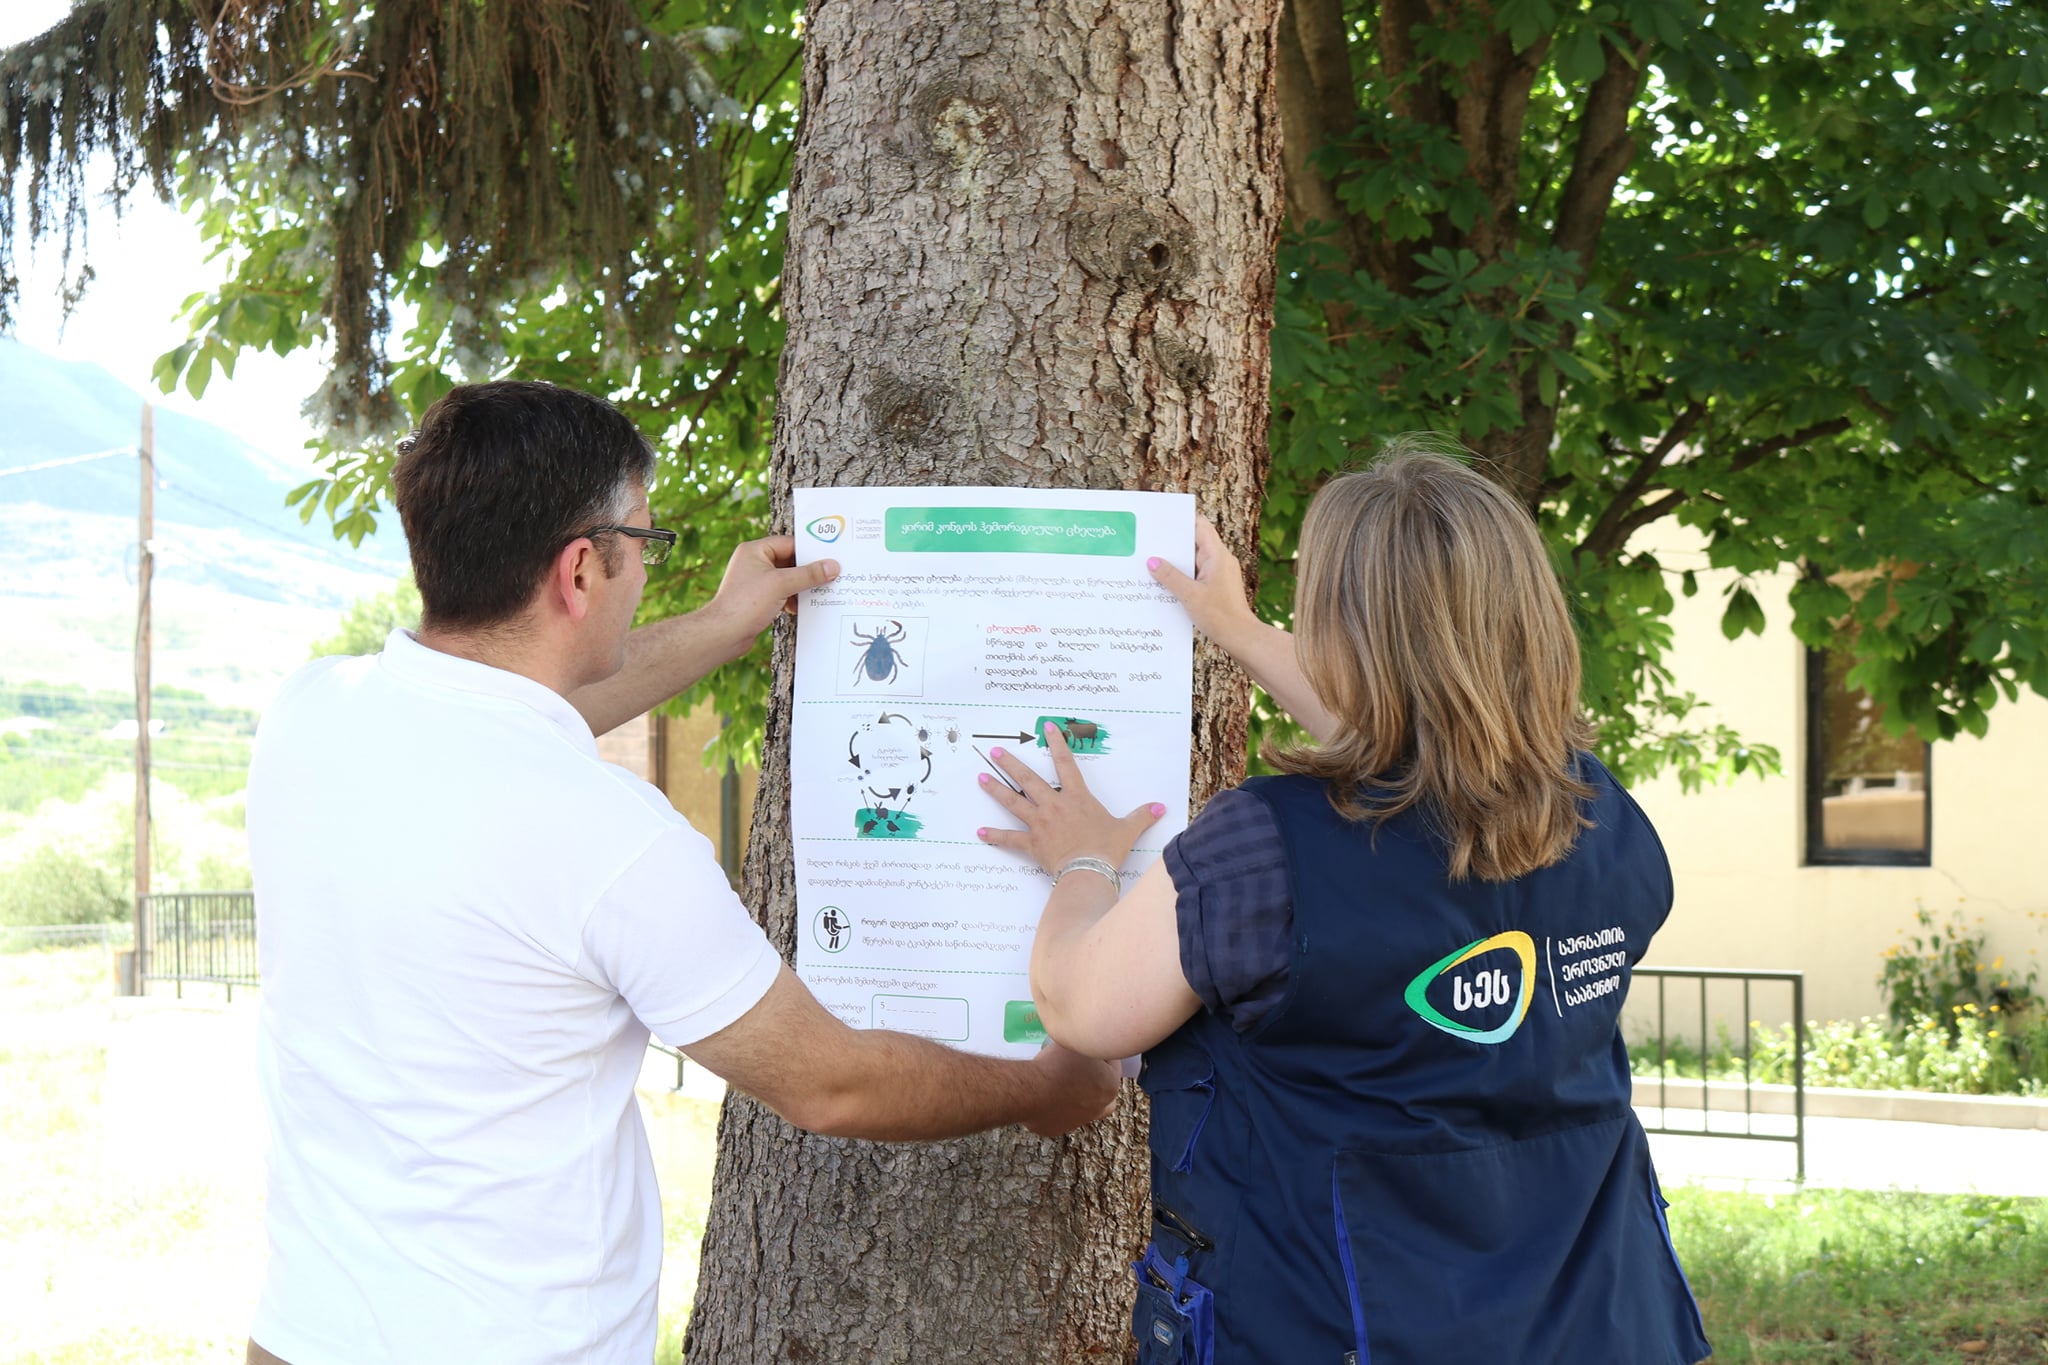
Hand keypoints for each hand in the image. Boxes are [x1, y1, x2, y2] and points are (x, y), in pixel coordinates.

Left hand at [702, 535, 839, 661]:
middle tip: (829, 576)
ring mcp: (756, 581)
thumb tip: (832, 566)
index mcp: (755, 551)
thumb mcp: (781, 584)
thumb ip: (809, 574)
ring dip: (801, 587)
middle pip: (789, 561)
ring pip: (787, 579)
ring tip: (817, 593)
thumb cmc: (745, 604)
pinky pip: (782, 593)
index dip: (809, 551)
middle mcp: (754, 563)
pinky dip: (792, 598)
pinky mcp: (758, 598)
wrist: (724, 634)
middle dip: (807, 572)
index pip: (789, 544)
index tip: (829, 558)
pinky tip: (799, 608)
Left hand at [976, 722, 1163, 877]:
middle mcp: (1054, 805)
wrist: (1089, 871)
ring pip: (1013, 802)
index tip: (1047, 727)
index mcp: (1076, 797)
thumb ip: (1142, 816)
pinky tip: (980, 831)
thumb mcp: (1127, 829)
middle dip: (1011, 764)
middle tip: (995, 751)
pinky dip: (995, 835)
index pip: (1066, 763)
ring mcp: (1040, 823)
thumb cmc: (1106, 849)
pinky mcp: (1032, 843)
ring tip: (980, 777)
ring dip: (995, 789)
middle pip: (1028, 779)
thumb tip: (1161, 808)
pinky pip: (1010, 838)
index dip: (1057, 743)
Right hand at [1020, 1041, 1121, 1136]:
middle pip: (1104, 1092)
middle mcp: (1099, 1107)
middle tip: (1082, 1068)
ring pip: (1084, 1108)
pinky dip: (1056, 1107)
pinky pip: (1060, 1116)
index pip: (1113, 1065)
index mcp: (1110, 1085)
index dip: (1100, 1054)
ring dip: (1078, 1096)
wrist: (1030, 1090)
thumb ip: (1089, 1046)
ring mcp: (1078, 1121)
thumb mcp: (1077, 1044)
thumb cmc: (1055, 1065)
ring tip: (1062, 1081)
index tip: (1089, 1048)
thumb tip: (1087, 1043)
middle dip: (1098, 1081)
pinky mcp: (1057, 1128)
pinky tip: (1045, 1094)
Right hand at [1147, 516, 1254, 643]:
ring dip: (1176, 564)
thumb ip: (1170, 576)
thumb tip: (1152, 561)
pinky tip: (1166, 585)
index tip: (1161, 520)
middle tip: (1149, 544)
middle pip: (1194, 543)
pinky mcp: (1217, 586)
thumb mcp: (1190, 595)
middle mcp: (1220, 560)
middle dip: (1172, 545)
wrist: (1241, 637)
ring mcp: (1219, 573)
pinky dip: (1182, 577)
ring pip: (1193, 561)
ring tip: (1152, 565)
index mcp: (1217, 555)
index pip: (1200, 526)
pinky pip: (1196, 575)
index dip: (1181, 520)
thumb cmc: (1220, 616)